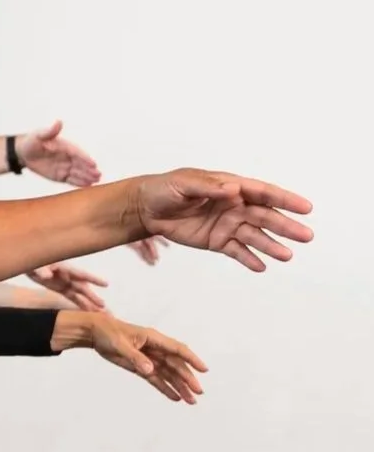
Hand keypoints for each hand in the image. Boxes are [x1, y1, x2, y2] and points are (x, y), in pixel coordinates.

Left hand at [16, 121, 101, 186]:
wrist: (23, 153)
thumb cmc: (31, 141)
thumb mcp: (38, 135)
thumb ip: (50, 131)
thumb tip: (58, 122)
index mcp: (65, 146)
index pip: (76, 153)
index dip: (84, 158)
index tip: (93, 163)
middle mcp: (67, 157)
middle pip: (80, 164)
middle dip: (89, 170)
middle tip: (98, 175)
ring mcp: (65, 167)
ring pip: (78, 173)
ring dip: (87, 177)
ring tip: (96, 181)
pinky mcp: (60, 175)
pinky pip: (71, 180)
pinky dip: (79, 183)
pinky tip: (87, 185)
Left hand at [26, 262, 108, 311]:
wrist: (26, 263)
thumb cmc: (33, 261)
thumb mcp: (35, 264)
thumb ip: (41, 270)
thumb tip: (47, 276)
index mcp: (64, 268)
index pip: (80, 274)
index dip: (93, 279)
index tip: (106, 284)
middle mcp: (68, 276)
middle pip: (82, 287)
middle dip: (92, 296)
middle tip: (104, 307)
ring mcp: (65, 282)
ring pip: (80, 294)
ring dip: (89, 303)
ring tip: (100, 313)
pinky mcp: (60, 288)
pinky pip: (72, 297)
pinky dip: (80, 304)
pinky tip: (88, 311)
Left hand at [59, 313, 208, 403]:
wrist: (94, 333)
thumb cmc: (107, 332)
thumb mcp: (120, 344)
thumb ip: (135, 357)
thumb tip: (150, 370)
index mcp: (153, 338)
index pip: (177, 349)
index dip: (191, 359)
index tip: (204, 369)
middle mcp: (155, 349)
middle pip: (176, 365)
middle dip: (188, 378)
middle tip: (198, 392)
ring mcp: (149, 358)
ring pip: (168, 374)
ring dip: (180, 387)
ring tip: (191, 401)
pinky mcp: (141, 367)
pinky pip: (156, 379)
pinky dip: (165, 388)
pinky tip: (175, 397)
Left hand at [131, 170, 314, 270]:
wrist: (145, 208)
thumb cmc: (165, 189)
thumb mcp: (183, 184)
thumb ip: (208, 187)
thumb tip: (233, 189)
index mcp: (230, 187)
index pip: (262, 193)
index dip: (284, 199)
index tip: (305, 207)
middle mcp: (234, 206)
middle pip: (265, 216)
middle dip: (285, 226)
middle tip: (306, 236)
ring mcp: (228, 225)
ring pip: (255, 236)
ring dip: (271, 245)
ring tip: (286, 255)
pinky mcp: (218, 241)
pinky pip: (237, 251)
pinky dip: (249, 259)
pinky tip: (261, 267)